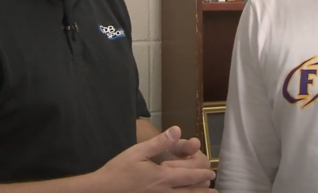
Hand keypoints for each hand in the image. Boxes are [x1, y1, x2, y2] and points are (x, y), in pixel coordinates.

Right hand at [91, 126, 216, 192]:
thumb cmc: (118, 170)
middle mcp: (162, 192)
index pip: (188, 176)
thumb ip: (159, 142)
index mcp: (162, 176)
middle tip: (214, 190)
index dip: (201, 174)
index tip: (211, 173)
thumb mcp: (138, 151)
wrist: (102, 190)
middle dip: (203, 190)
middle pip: (189, 192)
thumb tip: (177, 130)